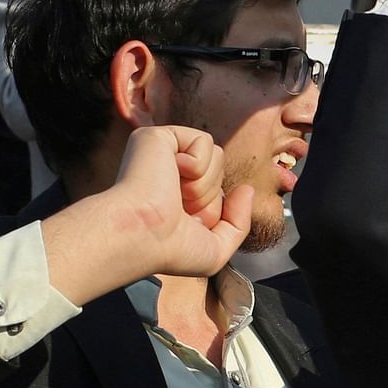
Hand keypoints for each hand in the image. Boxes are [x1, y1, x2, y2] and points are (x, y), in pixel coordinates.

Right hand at [111, 125, 252, 278]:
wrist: (141, 236)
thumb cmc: (169, 250)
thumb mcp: (215, 248)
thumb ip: (239, 222)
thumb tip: (246, 189)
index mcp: (174, 195)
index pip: (218, 190)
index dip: (213, 210)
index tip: (188, 224)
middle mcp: (165, 172)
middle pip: (220, 171)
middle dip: (211, 196)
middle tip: (181, 210)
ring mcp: (161, 154)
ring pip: (217, 154)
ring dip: (205, 183)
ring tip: (177, 195)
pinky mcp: (156, 137)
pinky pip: (204, 141)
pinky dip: (199, 164)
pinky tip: (172, 174)